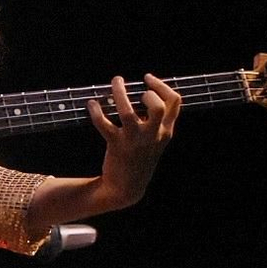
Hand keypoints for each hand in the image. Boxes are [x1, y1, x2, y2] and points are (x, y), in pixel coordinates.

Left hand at [84, 74, 180, 210]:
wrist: (127, 188)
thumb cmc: (141, 158)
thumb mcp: (156, 141)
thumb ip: (156, 121)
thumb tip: (146, 94)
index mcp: (165, 132)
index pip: (174, 102)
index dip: (161, 85)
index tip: (147, 79)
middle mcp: (152, 135)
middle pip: (157, 107)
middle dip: (147, 93)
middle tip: (136, 92)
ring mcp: (134, 140)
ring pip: (127, 112)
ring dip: (119, 93)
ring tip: (116, 81)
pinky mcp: (116, 145)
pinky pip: (104, 124)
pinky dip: (96, 111)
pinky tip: (92, 104)